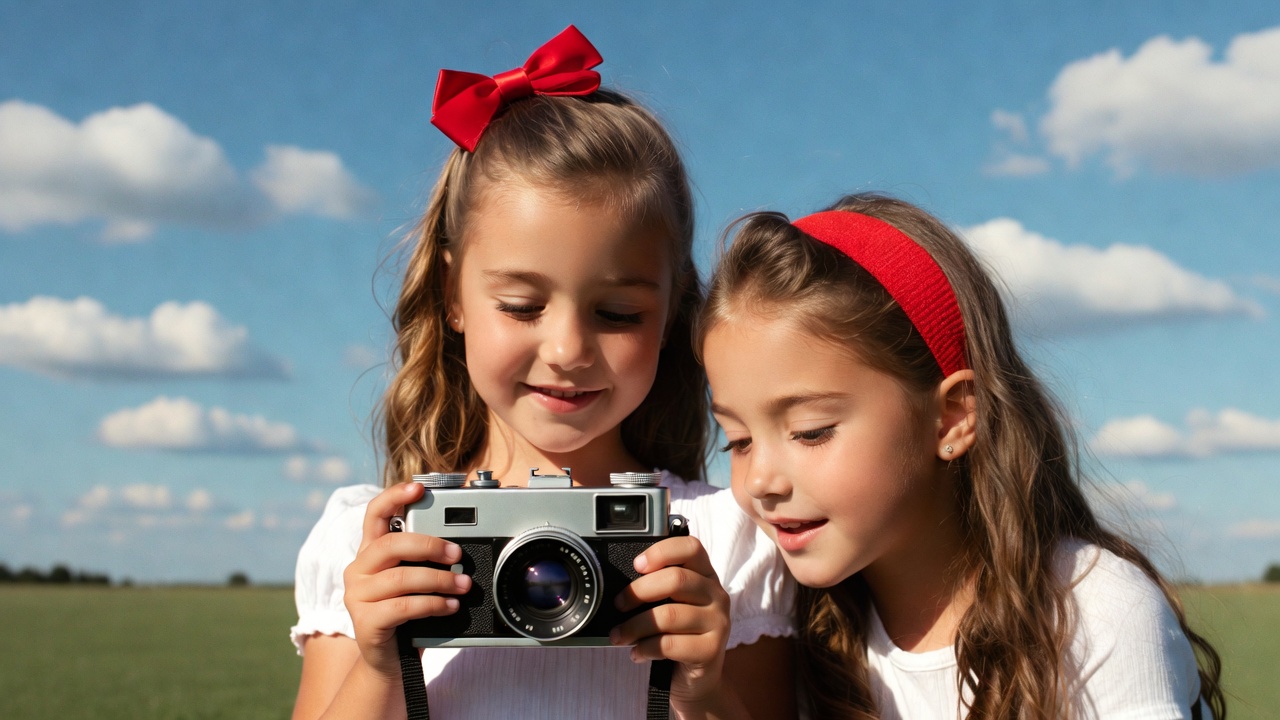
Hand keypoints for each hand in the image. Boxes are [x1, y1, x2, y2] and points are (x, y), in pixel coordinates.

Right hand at [342, 482, 472, 679]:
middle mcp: (358, 570)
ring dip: (439, 580)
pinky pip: (404, 606)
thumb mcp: (413, 580)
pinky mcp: (365, 622)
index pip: (374, 514)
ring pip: (401, 578)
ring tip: (463, 586)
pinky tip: (450, 606)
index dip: (394, 497)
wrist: (389, 661)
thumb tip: (457, 544)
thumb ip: (421, 560)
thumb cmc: (406, 615)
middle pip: (391, 545)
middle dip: (430, 546)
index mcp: (369, 553)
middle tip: (457, 555)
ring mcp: (357, 596)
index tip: (418, 487)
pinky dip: (433, 604)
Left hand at [610, 535, 739, 715]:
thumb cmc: (678, 636)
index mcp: (706, 576)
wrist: (697, 680)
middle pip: (676, 579)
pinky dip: (645, 648)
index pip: (691, 547)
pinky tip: (637, 653)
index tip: (636, 564)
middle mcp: (717, 595)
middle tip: (618, 604)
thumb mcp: (672, 605)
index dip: (662, 551)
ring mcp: (718, 623)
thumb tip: (620, 584)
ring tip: (618, 635)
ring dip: (634, 626)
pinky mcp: (711, 650)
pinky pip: (670, 644)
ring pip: (668, 615)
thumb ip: (658, 588)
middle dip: (638, 591)